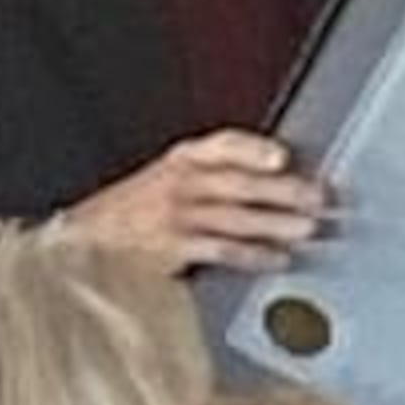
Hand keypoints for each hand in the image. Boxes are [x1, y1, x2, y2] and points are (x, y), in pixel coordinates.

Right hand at [52, 130, 329, 274]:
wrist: (85, 242)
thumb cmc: (135, 212)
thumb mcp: (167, 179)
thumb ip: (214, 177)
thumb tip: (277, 182)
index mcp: (180, 160)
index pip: (222, 146)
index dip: (253, 149)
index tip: (282, 156)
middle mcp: (179, 183)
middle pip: (238, 183)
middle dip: (283, 190)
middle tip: (319, 196)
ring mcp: (176, 218)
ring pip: (235, 218)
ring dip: (276, 223)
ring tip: (309, 228)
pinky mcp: (174, 251)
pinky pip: (221, 251)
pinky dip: (252, 255)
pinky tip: (277, 258)